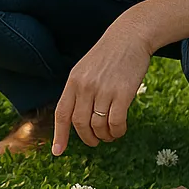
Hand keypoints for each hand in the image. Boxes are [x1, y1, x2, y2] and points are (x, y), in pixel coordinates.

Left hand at [52, 19, 152, 154]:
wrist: (130, 36)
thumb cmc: (109, 54)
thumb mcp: (86, 69)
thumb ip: (80, 90)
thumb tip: (78, 117)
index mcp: (73, 81)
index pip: (62, 113)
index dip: (60, 135)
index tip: (58, 151)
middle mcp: (85, 86)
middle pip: (80, 123)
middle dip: (87, 138)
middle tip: (95, 141)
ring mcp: (103, 90)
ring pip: (98, 125)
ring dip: (104, 136)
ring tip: (110, 135)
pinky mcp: (122, 93)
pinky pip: (115, 122)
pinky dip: (117, 131)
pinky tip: (120, 130)